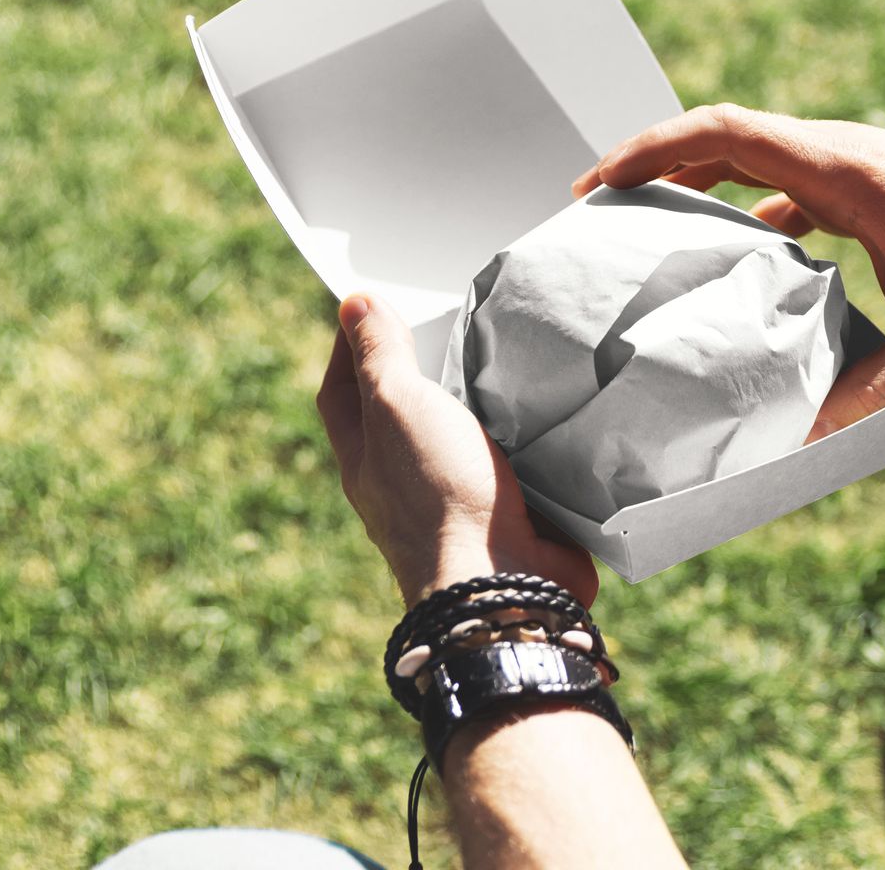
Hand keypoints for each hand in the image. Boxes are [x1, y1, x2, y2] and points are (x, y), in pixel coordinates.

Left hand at [317, 295, 598, 605]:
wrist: (503, 582)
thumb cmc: (440, 494)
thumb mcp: (398, 406)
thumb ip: (378, 355)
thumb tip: (353, 304)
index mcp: (365, 456)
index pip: (341, 389)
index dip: (350, 342)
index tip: (373, 303)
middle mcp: (403, 480)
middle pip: (402, 412)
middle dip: (423, 368)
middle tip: (451, 321)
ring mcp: (455, 499)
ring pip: (462, 436)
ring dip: (481, 402)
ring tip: (505, 356)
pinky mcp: (508, 511)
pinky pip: (512, 461)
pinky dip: (524, 434)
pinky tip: (543, 408)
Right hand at [572, 104, 884, 436]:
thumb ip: (876, 389)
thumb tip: (805, 443)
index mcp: (838, 171)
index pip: (725, 135)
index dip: (654, 148)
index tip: (602, 180)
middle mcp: (835, 154)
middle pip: (720, 137)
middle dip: (652, 161)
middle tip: (595, 204)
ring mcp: (846, 165)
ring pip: (748, 156)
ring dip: (692, 178)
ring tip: (643, 222)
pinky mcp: (860, 184)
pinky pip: (780, 181)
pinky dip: (739, 203)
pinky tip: (731, 254)